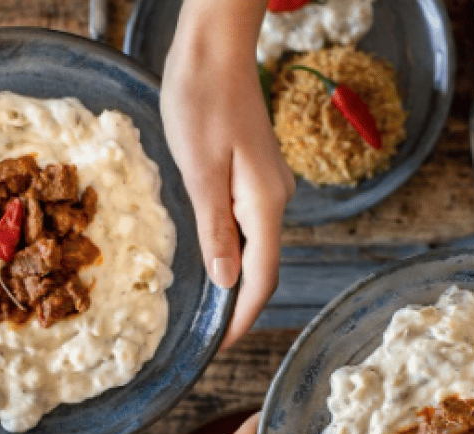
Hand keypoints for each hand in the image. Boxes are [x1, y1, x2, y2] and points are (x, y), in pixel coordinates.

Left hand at [162, 0, 295, 349]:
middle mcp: (274, 199)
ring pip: (255, 245)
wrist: (215, 47)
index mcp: (263, 203)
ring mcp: (267, 186)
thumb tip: (227, 281)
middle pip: (263, 266)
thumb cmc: (203, 99)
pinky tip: (209, 256)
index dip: (243, 317)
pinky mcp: (253, 173)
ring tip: (204, 306)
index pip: (261, 276)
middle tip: (206, 336)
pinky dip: (231, 249)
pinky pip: (248, 224)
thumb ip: (214, 228)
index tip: (220, 347)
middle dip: (239, 305)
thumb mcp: (199, 169)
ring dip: (234, 278)